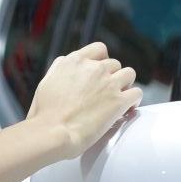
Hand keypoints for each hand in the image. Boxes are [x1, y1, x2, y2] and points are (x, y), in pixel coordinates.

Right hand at [27, 40, 140, 160]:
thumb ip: (60, 72)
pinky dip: (134, 101)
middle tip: (107, 93)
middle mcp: (93, 68)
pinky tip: (128, 109)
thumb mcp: (46, 83)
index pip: (99, 49)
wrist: (51, 132)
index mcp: (74, 61)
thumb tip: (64, 70)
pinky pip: (136, 93)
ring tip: (120, 98)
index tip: (101, 73)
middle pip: (114, 64)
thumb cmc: (43, 115)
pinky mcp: (118, 101)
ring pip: (129, 74)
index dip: (103, 61)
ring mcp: (108, 83)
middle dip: (112, 77)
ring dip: (126, 85)